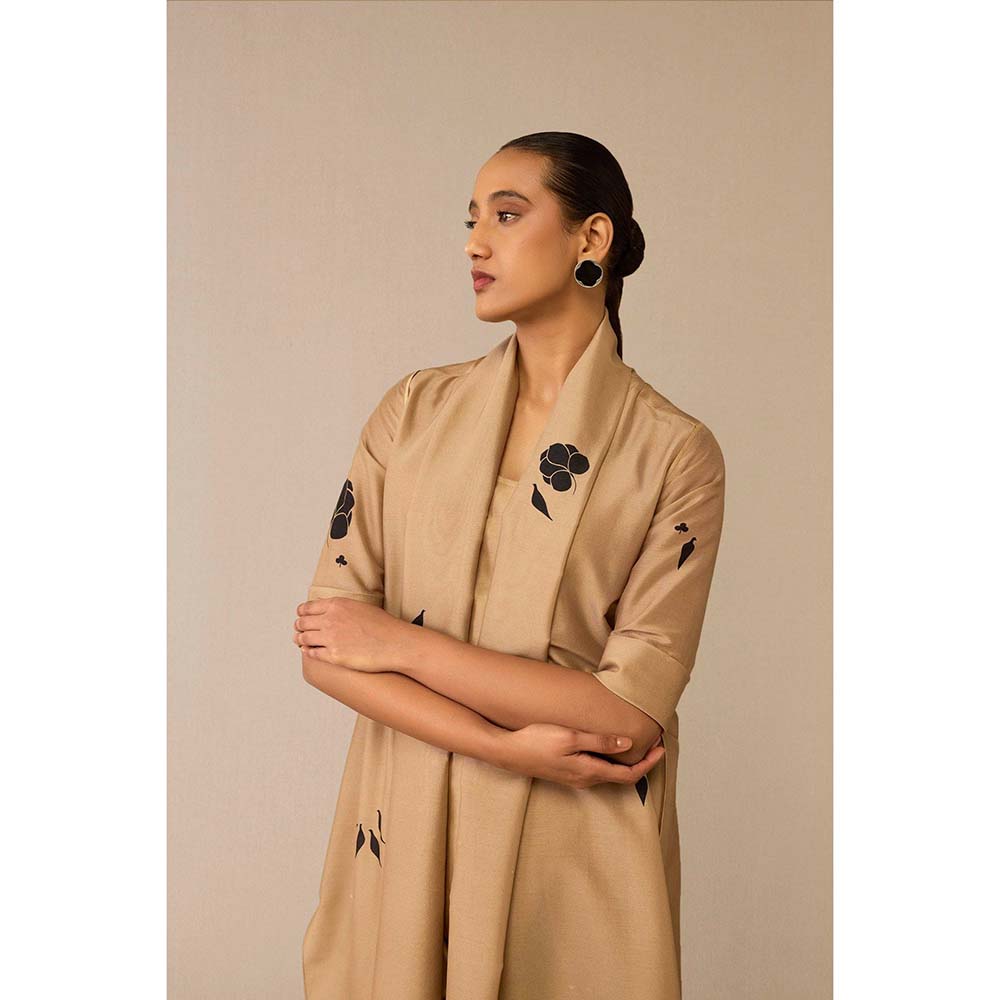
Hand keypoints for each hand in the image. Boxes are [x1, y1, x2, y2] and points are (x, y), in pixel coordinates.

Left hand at [293, 597, 406, 672]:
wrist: (395, 643)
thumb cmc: (382, 626)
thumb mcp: (359, 607)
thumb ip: (340, 607)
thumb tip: (325, 608)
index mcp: (337, 605)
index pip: (307, 607)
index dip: (302, 613)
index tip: (301, 617)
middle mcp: (331, 620)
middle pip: (302, 623)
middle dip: (299, 627)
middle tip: (299, 630)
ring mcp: (331, 638)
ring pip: (304, 638)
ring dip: (300, 640)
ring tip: (301, 641)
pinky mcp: (334, 656)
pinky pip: (312, 654)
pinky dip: (308, 652)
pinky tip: (310, 652)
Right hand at [497, 723, 664, 788]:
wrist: (507, 751)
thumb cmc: (536, 742)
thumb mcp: (570, 737)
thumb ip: (600, 742)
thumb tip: (628, 743)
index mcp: (589, 772)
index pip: (629, 775)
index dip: (648, 764)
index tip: (661, 749)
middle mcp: (585, 779)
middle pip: (622, 776)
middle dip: (641, 762)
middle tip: (654, 743)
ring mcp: (575, 777)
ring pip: (609, 773)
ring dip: (626, 761)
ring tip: (636, 742)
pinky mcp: (566, 772)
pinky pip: (596, 770)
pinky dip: (611, 760)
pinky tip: (608, 746)